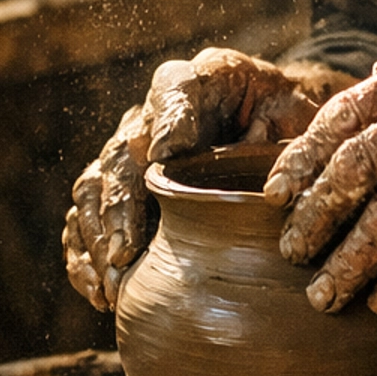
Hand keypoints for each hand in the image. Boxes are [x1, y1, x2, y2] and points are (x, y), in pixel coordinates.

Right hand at [63, 48, 347, 310]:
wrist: (268, 123)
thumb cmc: (280, 117)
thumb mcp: (291, 110)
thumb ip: (279, 134)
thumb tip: (267, 187)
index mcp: (194, 82)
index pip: (174, 92)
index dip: (167, 123)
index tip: (163, 154)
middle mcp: (147, 116)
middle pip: (122, 155)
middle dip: (120, 205)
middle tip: (127, 251)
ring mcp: (128, 153)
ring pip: (94, 188)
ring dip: (99, 238)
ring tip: (113, 284)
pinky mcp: (119, 189)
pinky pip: (86, 218)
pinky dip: (85, 256)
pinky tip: (99, 292)